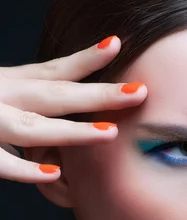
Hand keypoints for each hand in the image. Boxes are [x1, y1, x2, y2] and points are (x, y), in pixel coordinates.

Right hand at [0, 35, 146, 182]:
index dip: (86, 60)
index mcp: (9, 83)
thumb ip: (26, 102)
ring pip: (31, 127)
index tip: (117, 45)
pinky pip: (2, 162)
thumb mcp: (0, 94)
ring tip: (110, 133)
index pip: (53, 71)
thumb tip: (65, 116)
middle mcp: (1, 95)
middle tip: (139, 94)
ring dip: (72, 131)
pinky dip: (25, 169)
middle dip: (98, 95)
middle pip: (55, 94)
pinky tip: (55, 174)